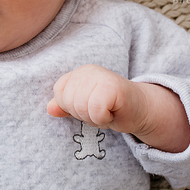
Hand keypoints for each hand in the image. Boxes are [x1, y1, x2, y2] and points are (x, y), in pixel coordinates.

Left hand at [47, 64, 189, 152]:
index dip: (73, 108)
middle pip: (69, 102)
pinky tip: (113, 113)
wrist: (140, 110)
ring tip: (107, 111)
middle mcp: (89, 70)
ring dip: (95, 117)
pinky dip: (103, 119)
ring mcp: (101, 76)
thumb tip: (49, 108)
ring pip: (81, 107)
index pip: (59, 94)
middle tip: (101, 110)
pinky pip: (96, 111)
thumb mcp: (84, 107)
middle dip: (84, 114)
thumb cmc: (111, 108)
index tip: (90, 106)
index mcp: (78, 73)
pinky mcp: (114, 87)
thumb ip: (66, 106)